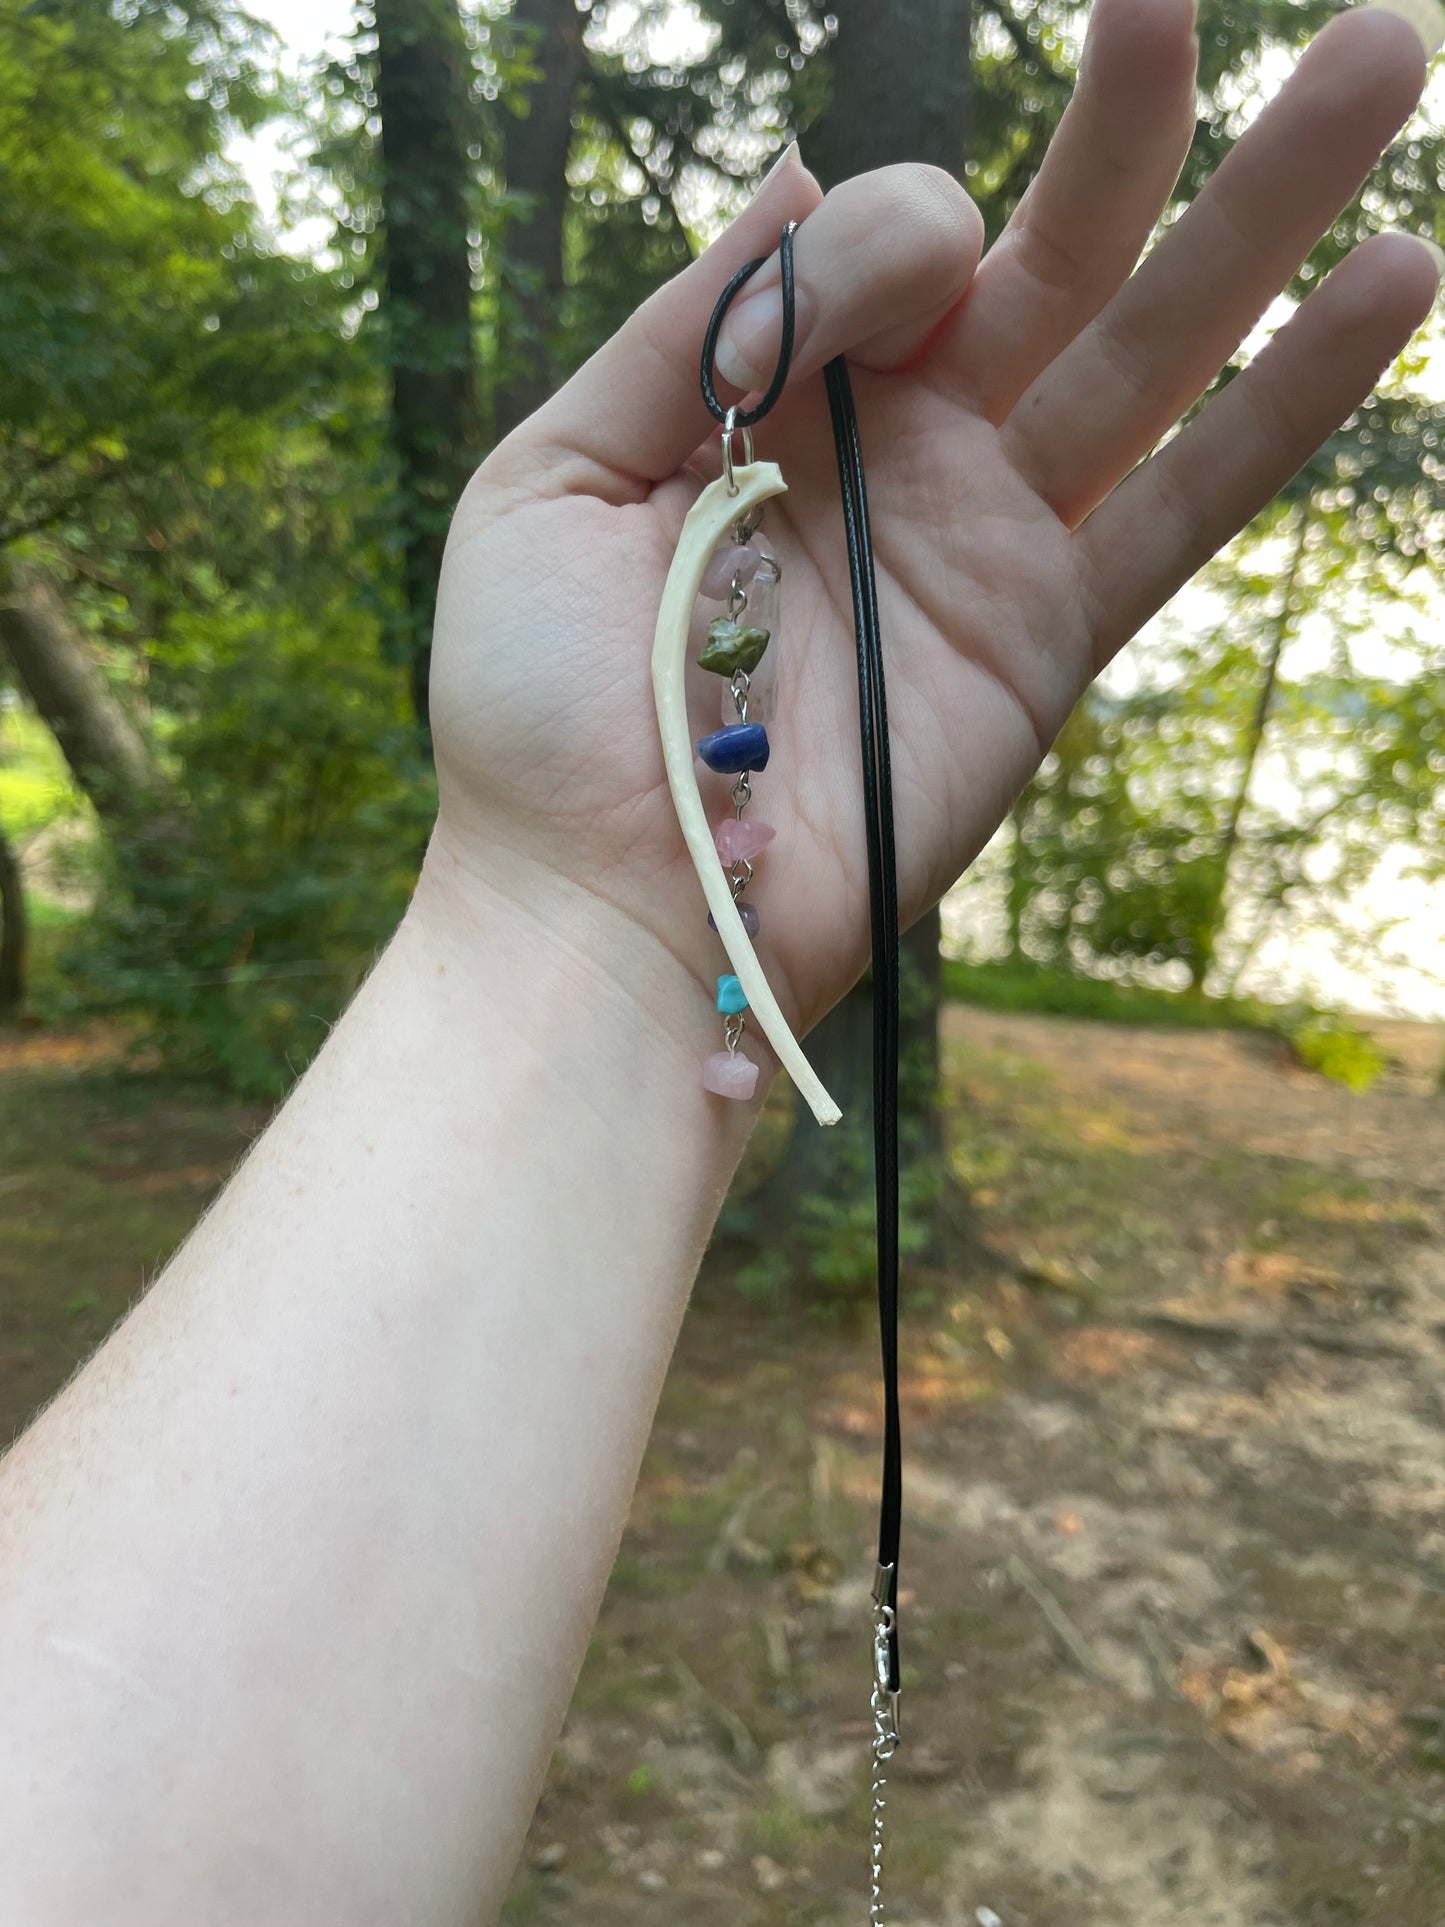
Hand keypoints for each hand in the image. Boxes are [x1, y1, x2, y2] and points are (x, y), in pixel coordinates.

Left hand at [425, 0, 1438, 1044]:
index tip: (901, 249)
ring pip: (1154, 349)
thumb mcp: (557, 475)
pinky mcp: (1050, 639)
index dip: (910, 219)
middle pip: (1057, 257)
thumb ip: (691, 325)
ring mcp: (990, 542)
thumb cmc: (542, 709)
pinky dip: (1291, 402)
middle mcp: (905, 455)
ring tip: (1389, 56)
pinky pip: (1187, 506)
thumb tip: (821, 167)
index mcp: (779, 401)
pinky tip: (1395, 279)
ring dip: (1272, 211)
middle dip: (1151, 122)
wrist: (605, 905)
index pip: (896, 243)